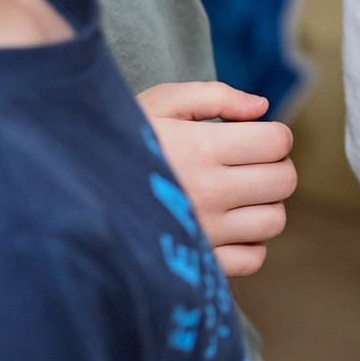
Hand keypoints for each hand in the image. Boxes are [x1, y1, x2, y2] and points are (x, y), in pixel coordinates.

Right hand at [138, 82, 295, 276]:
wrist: (75, 191)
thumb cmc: (121, 141)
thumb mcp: (161, 102)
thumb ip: (215, 96)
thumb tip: (261, 107)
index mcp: (203, 148)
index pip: (277, 141)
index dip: (272, 135)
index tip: (251, 137)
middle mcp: (209, 192)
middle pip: (283, 181)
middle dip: (273, 166)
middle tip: (247, 164)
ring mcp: (207, 232)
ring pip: (274, 220)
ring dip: (265, 204)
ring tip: (237, 194)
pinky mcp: (200, 264)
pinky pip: (253, 259)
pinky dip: (250, 243)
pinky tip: (227, 225)